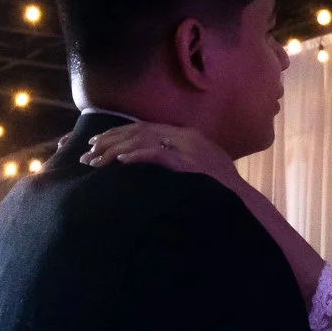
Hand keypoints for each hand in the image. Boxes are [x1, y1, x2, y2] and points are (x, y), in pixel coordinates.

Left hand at [81, 122, 239, 189]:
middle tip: (89, 152)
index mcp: (188, 136)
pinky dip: (137, 156)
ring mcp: (188, 148)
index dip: (119, 134)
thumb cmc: (222, 191)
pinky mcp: (188, 162)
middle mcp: (186, 137)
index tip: (98, 143)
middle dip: (110, 140)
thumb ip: (180, 162)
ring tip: (97, 158)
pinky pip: (157, 154)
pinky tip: (120, 161)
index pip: (146, 129)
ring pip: (143, 141)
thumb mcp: (201, 170)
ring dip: (116, 149)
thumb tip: (155, 165)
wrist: (243, 202)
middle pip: (140, 131)